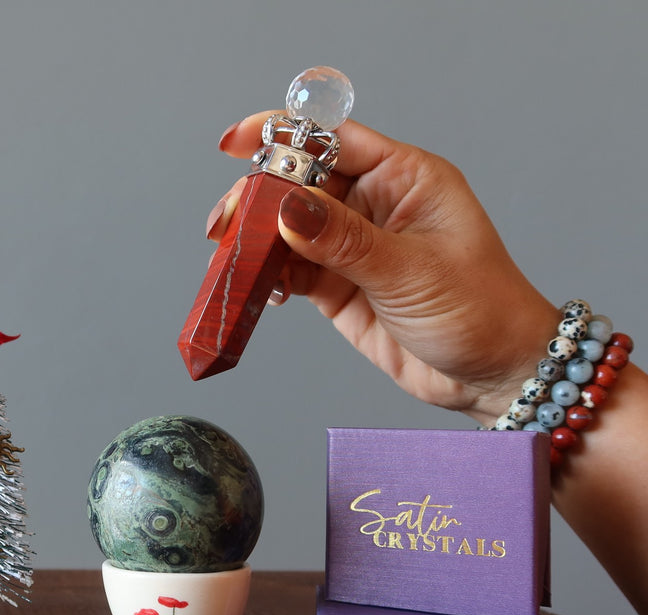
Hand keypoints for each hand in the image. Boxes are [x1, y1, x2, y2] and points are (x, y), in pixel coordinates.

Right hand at [208, 114, 557, 424]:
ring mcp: (351, 246)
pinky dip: (266, 274)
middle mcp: (374, 205)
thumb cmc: (481, 309)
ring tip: (227, 254)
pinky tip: (253, 282)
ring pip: (286, 227)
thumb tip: (286, 209)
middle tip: (226, 222)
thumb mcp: (411, 270)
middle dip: (257, 196)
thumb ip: (344, 241)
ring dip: (254, 239)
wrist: (492, 374)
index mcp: (404, 178)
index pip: (333, 140)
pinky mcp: (337, 286)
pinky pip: (290, 269)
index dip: (283, 135)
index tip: (236, 143)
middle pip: (299, 182)